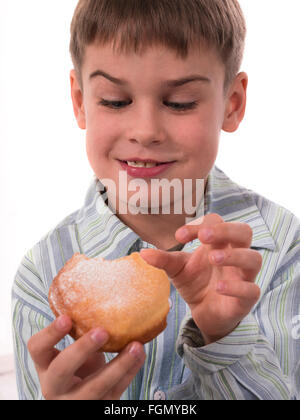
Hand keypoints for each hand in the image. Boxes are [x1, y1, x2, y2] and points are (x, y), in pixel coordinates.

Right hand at [27, 315, 144, 399]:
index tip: (67, 317)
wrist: (83, 398)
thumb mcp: (72, 352)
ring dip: (118, 365)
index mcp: (45, 366)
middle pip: (62, 370)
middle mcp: (55, 386)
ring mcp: (76, 401)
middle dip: (81, 349)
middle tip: (102, 332)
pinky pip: (117, 390)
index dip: (50, 334)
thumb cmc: (78, 367)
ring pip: (95, 386)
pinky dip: (131, 371)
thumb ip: (80, 332)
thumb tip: (104, 296)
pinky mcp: (99, 407)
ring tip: (136, 346)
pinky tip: (140, 354)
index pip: (37, 349)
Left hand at [140, 213, 261, 344]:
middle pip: (244, 232)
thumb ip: (163, 260)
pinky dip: (236, 287)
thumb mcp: (177, 270)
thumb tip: (142, 253)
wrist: (205, 314)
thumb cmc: (195, 284)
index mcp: (218, 243)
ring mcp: (243, 276)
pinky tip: (218, 287)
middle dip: (225, 230)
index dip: (199, 225)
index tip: (179, 236)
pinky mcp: (246, 298)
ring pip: (254, 258)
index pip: (216, 222)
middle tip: (204, 236)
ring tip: (213, 258)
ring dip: (235, 256)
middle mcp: (234, 255)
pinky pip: (251, 289)